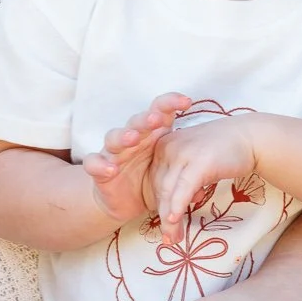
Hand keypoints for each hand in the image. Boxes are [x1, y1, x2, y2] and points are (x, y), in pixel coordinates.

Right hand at [81, 94, 190, 224]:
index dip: (170, 103)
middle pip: (137, 122)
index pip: (160, 111)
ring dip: (123, 136)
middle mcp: (132, 138)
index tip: (187, 101)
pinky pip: (94, 163)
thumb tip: (207, 183)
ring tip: (132, 138)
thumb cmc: (151, 178)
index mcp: (151, 134)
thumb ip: (186, 174)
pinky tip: (110, 169)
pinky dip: (100, 165)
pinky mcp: (99, 170)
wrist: (125, 200)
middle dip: (146, 119)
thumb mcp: (170, 175)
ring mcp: (114, 153)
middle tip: (156, 119)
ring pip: (114, 138)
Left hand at [148, 114, 263, 247]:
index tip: (165, 225)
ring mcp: (183, 153)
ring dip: (170, 219)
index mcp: (164, 145)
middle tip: (168, 239)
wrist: (251, 137)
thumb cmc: (225, 150)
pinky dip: (177, 206)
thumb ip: (181, 178)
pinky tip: (175, 221)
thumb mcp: (195, 160)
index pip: (154, 181)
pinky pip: (183, 189)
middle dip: (162, 217)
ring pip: (168, 192)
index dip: (159, 205)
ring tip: (174, 238)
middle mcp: (169, 147)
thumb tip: (173, 208)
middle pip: (159, 188)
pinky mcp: (199, 162)